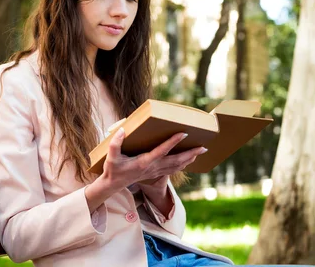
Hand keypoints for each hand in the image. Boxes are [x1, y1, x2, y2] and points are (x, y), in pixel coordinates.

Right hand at [84, 128, 206, 212]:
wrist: (114, 184)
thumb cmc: (113, 169)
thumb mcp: (111, 157)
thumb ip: (115, 143)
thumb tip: (122, 130)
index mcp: (144, 162)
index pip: (162, 151)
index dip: (173, 142)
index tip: (183, 134)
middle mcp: (153, 167)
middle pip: (176, 160)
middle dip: (190, 153)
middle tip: (203, 147)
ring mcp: (155, 171)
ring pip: (176, 166)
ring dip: (190, 159)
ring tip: (200, 151)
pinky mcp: (155, 173)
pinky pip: (173, 169)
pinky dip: (183, 164)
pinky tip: (189, 160)